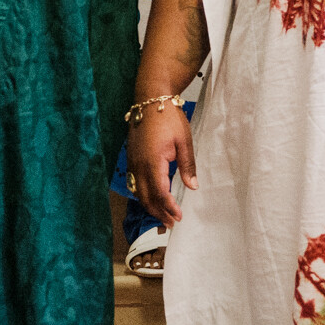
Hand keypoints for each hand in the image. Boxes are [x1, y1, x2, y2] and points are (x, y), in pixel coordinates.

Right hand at [125, 105, 195, 229]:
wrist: (150, 100)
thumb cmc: (169, 118)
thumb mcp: (184, 141)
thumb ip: (187, 166)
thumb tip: (193, 186)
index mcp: (153, 161)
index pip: (160, 192)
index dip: (169, 207)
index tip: (179, 217)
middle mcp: (139, 165)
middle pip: (146, 197)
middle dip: (159, 213)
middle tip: (172, 223)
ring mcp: (133, 162)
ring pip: (139, 192)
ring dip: (150, 206)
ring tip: (164, 216)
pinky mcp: (131, 159)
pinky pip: (135, 183)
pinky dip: (144, 195)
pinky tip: (153, 199)